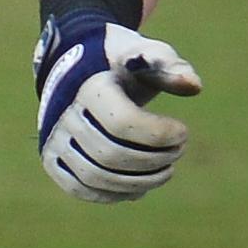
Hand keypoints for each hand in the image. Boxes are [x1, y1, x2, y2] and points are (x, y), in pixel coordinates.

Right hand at [33, 11, 202, 203]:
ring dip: (139, 181)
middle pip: (111, 155)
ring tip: (166, 170)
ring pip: (96, 177)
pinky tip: (141, 187)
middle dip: (154, 160)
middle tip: (178, 151)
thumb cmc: (120, 60)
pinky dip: (114, 194)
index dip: (159, 134)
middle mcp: (63, 115)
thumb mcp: (146, 53)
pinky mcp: (52, 160)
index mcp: (88, 86)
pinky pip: (81, 188)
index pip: (123, 123)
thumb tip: (194, 86)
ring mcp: (53, 140)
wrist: (78, 66)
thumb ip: (170, 67)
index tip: (183, 131)